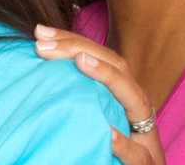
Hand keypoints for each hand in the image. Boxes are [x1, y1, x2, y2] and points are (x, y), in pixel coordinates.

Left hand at [34, 25, 164, 164]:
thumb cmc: (113, 152)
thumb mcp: (96, 118)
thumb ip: (78, 97)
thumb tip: (38, 76)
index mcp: (124, 96)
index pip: (101, 57)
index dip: (72, 41)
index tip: (40, 32)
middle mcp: (137, 108)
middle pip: (118, 66)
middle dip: (81, 49)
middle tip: (41, 43)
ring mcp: (146, 135)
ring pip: (137, 99)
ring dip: (108, 77)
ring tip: (80, 62)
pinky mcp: (145, 164)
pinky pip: (138, 154)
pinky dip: (123, 143)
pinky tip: (106, 133)